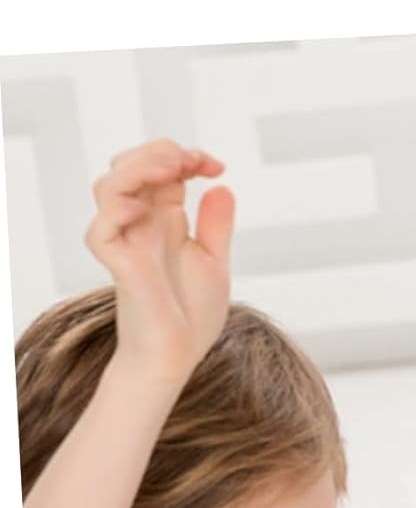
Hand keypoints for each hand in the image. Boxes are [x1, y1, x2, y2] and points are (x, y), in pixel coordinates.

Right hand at [85, 139, 234, 382]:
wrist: (178, 354)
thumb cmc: (192, 314)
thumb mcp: (214, 263)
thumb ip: (216, 226)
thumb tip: (223, 187)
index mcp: (163, 219)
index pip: (161, 169)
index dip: (184, 158)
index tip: (217, 166)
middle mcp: (140, 224)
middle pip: (130, 167)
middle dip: (160, 154)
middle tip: (194, 162)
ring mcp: (125, 241)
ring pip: (109, 186)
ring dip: (138, 169)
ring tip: (172, 171)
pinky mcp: (117, 265)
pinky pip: (101, 229)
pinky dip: (118, 211)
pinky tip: (146, 209)